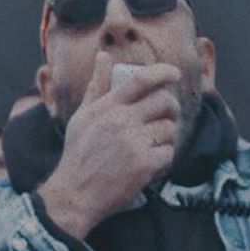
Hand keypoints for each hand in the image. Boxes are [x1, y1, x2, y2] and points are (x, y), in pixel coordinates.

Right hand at [38, 54, 181, 238]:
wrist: (75, 194)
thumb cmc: (78, 154)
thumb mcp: (83, 116)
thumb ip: (97, 85)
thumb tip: (103, 56)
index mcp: (107, 107)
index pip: (140, 80)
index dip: (162, 72)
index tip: (174, 73)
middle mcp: (121, 121)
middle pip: (164, 102)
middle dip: (171, 108)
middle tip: (166, 116)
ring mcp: (134, 143)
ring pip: (169, 129)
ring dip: (166, 137)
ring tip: (152, 146)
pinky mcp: (144, 165)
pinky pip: (169, 153)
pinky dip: (164, 159)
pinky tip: (150, 164)